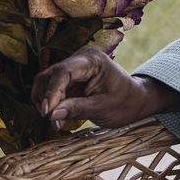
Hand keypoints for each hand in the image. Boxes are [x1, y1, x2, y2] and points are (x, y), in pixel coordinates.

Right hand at [32, 46, 179, 128]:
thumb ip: (76, 108)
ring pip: (46, 81)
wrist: (134, 101)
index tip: (46, 112)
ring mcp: (73, 67)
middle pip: (51, 75)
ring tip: (56, 121)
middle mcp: (80, 58)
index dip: (51, 92)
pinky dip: (49, 102)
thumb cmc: (124, 102)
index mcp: (93, 60)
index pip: (63, 72)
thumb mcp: (102, 107)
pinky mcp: (69, 78)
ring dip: (45, 101)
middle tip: (52, 120)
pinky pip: (50, 88)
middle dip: (47, 99)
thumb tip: (51, 114)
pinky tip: (56, 116)